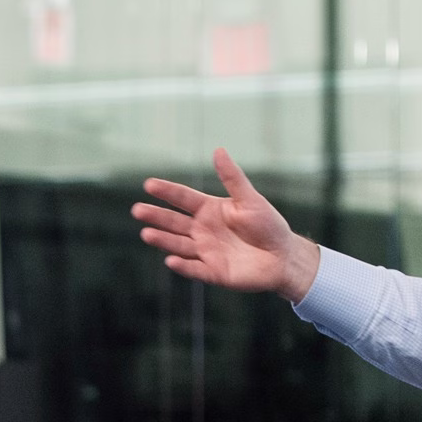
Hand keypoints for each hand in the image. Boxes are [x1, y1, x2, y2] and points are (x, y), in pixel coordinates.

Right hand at [132, 149, 322, 300]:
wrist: (283, 256)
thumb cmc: (268, 225)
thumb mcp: (250, 199)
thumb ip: (232, 178)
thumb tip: (218, 150)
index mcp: (210, 210)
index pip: (183, 199)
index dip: (167, 191)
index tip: (149, 184)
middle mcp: (203, 230)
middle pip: (174, 222)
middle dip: (156, 216)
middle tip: (137, 210)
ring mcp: (206, 252)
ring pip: (179, 245)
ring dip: (163, 240)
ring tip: (146, 233)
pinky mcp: (213, 272)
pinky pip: (195, 269)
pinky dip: (183, 266)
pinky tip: (171, 260)